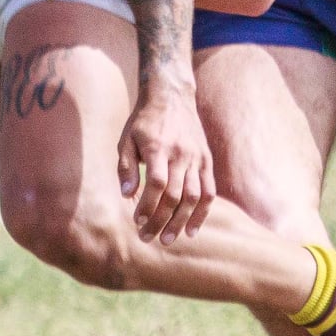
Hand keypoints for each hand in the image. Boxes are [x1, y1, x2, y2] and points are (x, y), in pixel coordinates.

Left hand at [115, 77, 215, 244]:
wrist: (172, 96)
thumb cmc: (144, 121)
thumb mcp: (127, 139)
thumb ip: (126, 166)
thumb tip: (126, 194)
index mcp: (159, 148)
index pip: (157, 184)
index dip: (148, 206)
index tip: (138, 221)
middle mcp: (181, 154)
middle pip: (175, 195)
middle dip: (161, 220)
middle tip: (148, 238)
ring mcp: (197, 158)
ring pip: (194, 196)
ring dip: (181, 221)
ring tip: (168, 239)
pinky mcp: (206, 160)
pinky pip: (209, 191)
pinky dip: (202, 213)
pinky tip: (192, 230)